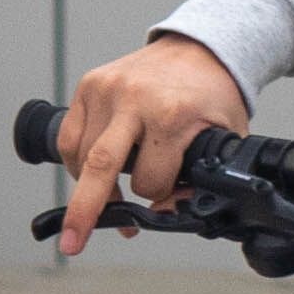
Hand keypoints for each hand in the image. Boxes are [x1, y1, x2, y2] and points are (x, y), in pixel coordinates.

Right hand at [51, 35, 254, 254]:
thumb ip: (201, 178)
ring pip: (81, 157)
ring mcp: (106, 90)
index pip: (149, 181)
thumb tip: (168, 210)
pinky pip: (69, 136)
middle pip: (99, 167)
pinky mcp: (89, 84)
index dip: (156, 198)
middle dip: (84, 212)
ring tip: (108, 193)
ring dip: (90, 185)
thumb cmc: (211, 96)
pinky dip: (75, 160)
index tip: (162, 200)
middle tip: (72, 244)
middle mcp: (134, 100)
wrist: (200, 49)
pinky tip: (91, 169)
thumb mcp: (224, 140)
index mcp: (172, 115)